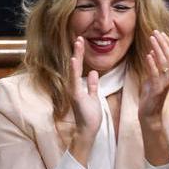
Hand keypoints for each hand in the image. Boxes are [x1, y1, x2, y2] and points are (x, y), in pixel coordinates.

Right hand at [67, 36, 102, 163]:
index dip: (80, 54)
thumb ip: (93, 85)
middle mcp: (73, 87)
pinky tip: (74, 60)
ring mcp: (73, 91)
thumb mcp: (94, 97)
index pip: (79, 67)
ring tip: (78, 44)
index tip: (81, 42)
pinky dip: (74, 70)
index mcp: (78, 86)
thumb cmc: (90, 116)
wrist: (88, 131)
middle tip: (79, 38)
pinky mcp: (76, 96)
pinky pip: (74, 81)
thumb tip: (94, 73)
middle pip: (75, 66)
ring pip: (74, 70)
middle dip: (77, 52)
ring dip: (76, 57)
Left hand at [137, 30, 168, 125]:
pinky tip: (148, 55)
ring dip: (157, 49)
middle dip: (162, 42)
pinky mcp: (156, 89)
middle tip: (155, 32)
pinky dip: (152, 63)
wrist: (150, 115)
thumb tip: (153, 52)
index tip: (160, 33)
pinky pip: (155, 74)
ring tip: (151, 38)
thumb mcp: (152, 79)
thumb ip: (153, 67)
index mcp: (168, 74)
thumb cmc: (150, 97)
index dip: (166, 43)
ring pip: (164, 62)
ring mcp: (164, 83)